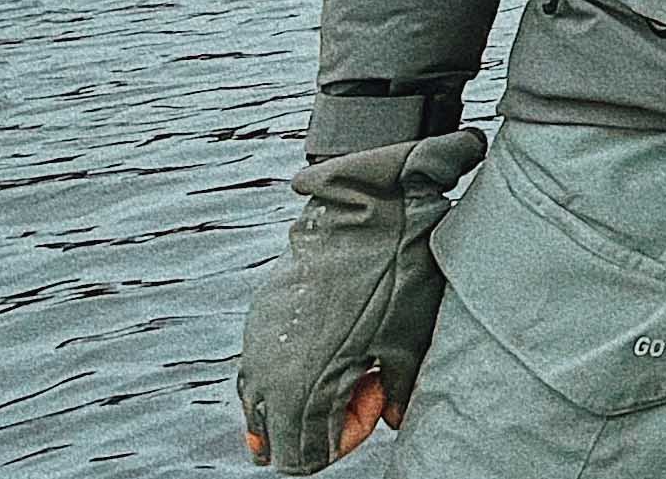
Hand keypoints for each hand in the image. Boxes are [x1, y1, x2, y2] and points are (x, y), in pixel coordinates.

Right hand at [238, 126, 487, 470]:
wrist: (367, 210)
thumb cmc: (394, 276)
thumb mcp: (408, 343)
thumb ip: (400, 392)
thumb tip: (399, 420)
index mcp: (301, 389)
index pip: (302, 458)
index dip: (344, 439)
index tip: (376, 394)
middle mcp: (267, 373)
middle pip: (278, 438)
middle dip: (321, 424)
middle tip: (364, 380)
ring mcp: (257, 343)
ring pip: (262, 405)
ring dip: (302, 399)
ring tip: (350, 363)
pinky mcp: (258, 317)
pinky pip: (259, 368)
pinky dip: (288, 373)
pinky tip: (330, 347)